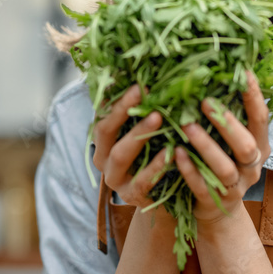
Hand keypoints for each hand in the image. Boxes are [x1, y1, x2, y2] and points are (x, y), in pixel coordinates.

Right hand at [91, 84, 171, 208]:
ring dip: (139, 133)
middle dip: (122, 109)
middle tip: (141, 90)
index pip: (102, 112)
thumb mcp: (148, 133)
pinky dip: (155, 165)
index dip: (114, 95)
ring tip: (158, 117)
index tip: (130, 77)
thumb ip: (144, 111)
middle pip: (105, 130)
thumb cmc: (156, 157)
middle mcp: (103, 157)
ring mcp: (115, 179)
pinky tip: (171, 152)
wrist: (165, 199)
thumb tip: (149, 75)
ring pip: (121, 154)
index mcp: (103, 139)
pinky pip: (141, 180)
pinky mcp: (131, 196)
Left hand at [176, 70, 269, 225]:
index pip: (261, 119)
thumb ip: (232, 117)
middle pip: (246, 146)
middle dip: (227, 123)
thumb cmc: (224, 164)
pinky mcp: (214, 202)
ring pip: (224, 167)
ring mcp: (233, 187)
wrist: (219, 212)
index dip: (254, 97)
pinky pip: (202, 186)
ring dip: (206, 145)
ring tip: (186, 126)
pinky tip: (176, 154)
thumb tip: (221, 75)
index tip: (243, 73)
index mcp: (260, 147)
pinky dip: (189, 170)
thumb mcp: (234, 142)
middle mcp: (251, 168)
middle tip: (204, 101)